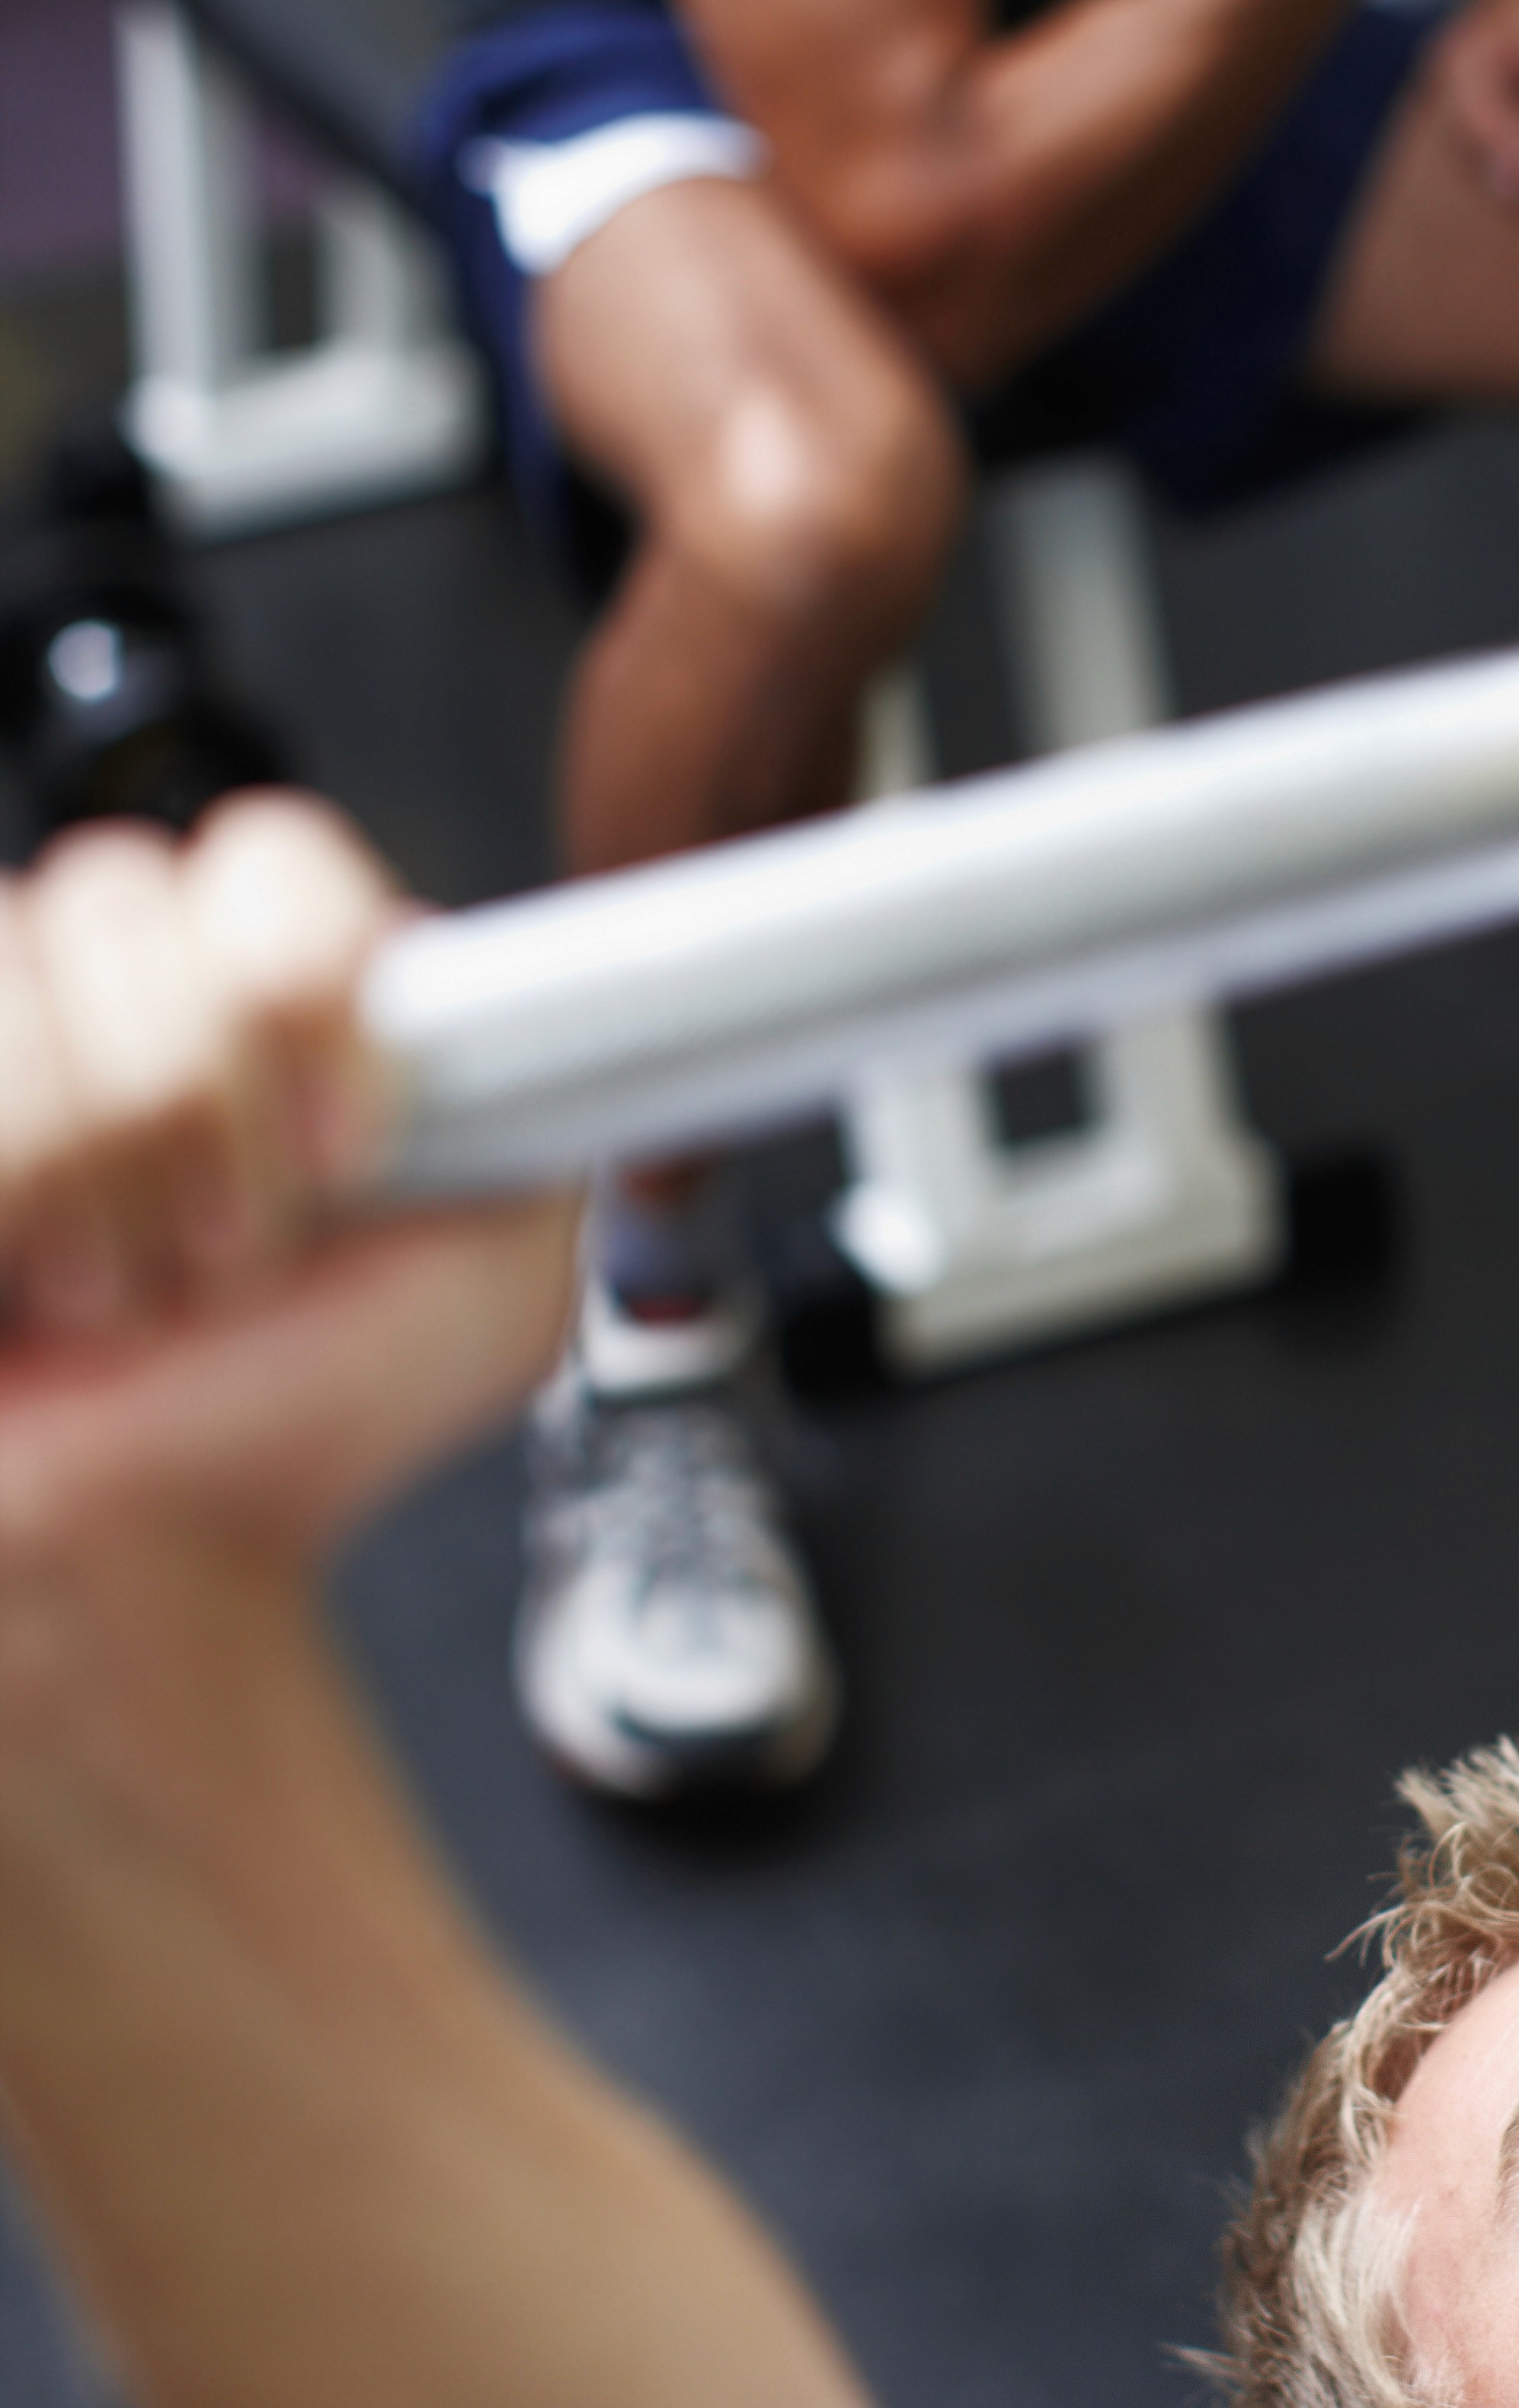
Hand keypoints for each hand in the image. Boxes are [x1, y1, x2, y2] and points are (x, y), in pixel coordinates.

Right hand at [0, 797, 575, 1576]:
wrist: (146, 1550)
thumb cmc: (305, 1416)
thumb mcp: (502, 1270)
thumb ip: (552, 1112)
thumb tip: (572, 1001)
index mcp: (291, 997)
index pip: (271, 857)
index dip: (296, 984)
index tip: (341, 1144)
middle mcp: (142, 990)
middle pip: (123, 894)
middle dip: (193, 1106)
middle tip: (231, 1249)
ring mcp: (15, 1037)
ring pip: (15, 972)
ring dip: (81, 1174)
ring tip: (123, 1283)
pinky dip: (0, 1191)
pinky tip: (25, 1271)